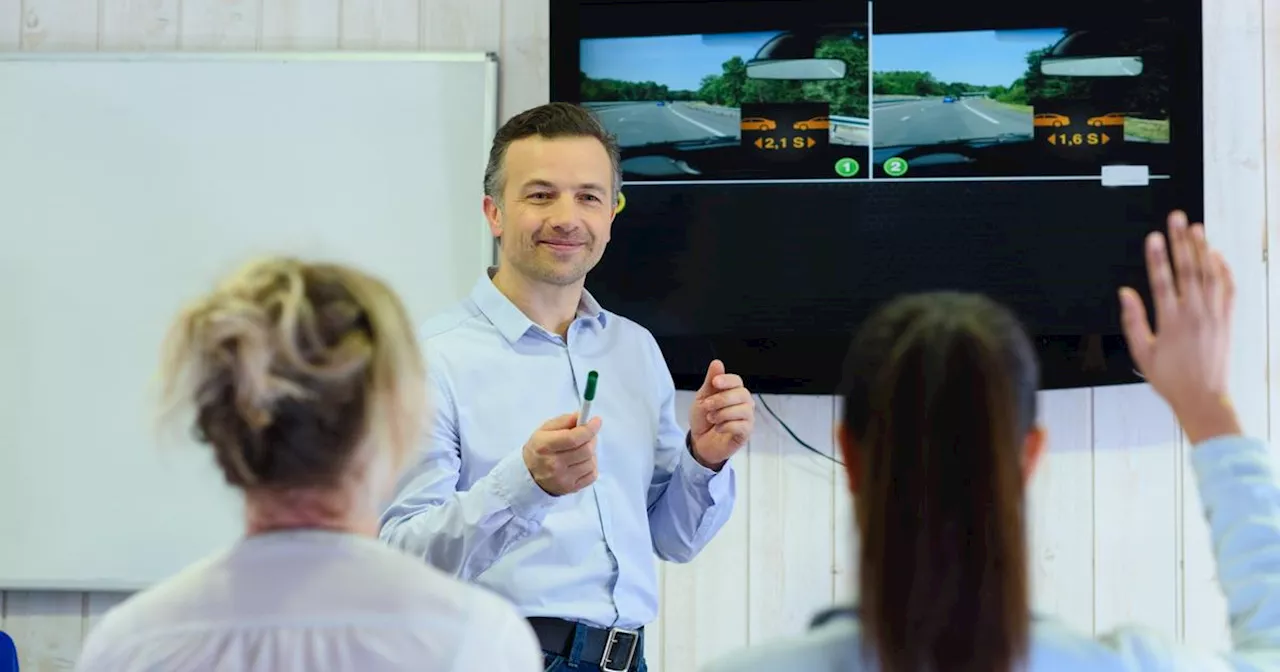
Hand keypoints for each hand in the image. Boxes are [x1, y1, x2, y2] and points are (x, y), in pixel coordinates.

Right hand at [522, 412, 602, 495]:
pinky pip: (592, 475)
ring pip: (591, 462)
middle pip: (586, 450)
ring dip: (591, 453)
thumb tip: (583, 416)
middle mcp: (554, 464)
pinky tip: (581, 462)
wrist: (529, 475)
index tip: (596, 421)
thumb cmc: (539, 449)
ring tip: (581, 450)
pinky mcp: (571, 488)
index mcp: (545, 446)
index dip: (589, 428)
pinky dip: (591, 466)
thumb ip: (564, 420)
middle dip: (591, 439)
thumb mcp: (545, 429)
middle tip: (588, 435)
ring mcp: (563, 479)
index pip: (574, 438)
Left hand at [688, 360, 753, 467]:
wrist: (699, 442)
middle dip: (721, 399)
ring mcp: (747, 419)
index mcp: (733, 392)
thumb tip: (717, 363)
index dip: (727, 380)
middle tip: (707, 406)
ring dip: (723, 414)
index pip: (737, 381)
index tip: (715, 383)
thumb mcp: (702, 398)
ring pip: (743, 410)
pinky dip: (727, 426)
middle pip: (742, 394)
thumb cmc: (703, 419)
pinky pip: (742, 426)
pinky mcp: (745, 433)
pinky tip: (718, 428)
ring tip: (711, 418)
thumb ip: (710, 382)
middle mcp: (744, 404)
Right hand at [1118, 210, 1239, 443]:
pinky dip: (1223, 270)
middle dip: (1180, 241)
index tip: (1154, 238)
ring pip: (1209, 274)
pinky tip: (1216, 256)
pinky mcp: (1226, 320)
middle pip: (1187, 269)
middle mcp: (1195, 314)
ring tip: (1196, 228)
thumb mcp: (1141, 353)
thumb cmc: (1171, 379)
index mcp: (1172, 321)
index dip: (1157, 257)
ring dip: (1202, 249)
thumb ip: (1133, 320)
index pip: (1162, 281)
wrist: (1203, 397)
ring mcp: (1214, 315)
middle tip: (1176, 219)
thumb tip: (1126, 294)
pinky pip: (1228, 288)